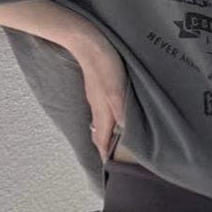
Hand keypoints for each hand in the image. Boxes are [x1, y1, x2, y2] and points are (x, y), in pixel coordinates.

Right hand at [71, 33, 129, 162]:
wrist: (88, 43)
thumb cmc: (104, 66)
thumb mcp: (116, 91)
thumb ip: (120, 113)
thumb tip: (124, 134)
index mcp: (101, 113)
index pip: (101, 140)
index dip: (104, 154)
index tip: (109, 168)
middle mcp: (97, 108)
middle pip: (99, 133)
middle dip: (105, 147)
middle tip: (114, 156)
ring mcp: (96, 98)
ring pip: (101, 122)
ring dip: (107, 133)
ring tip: (117, 140)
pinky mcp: (98, 88)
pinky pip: (102, 110)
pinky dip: (108, 119)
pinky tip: (116, 114)